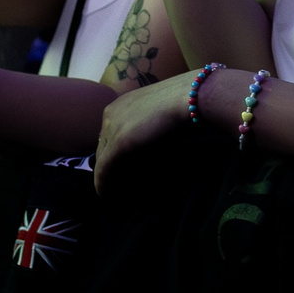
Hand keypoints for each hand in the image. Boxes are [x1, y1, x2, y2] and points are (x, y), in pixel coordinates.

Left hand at [93, 66, 201, 190]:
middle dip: (108, 165)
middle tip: (115, 182)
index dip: (113, 153)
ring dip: (107, 176)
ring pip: (102, 159)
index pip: (108, 134)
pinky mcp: (118, 145)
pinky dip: (104, 184)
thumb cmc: (183, 100)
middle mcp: (110, 113)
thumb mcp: (160, 110)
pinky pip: (104, 170)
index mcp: (120, 103)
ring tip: (112, 191)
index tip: (120, 167)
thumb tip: (148, 143)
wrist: (191, 97)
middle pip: (102, 147)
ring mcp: (112, 128)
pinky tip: (105, 195)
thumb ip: (148, 124)